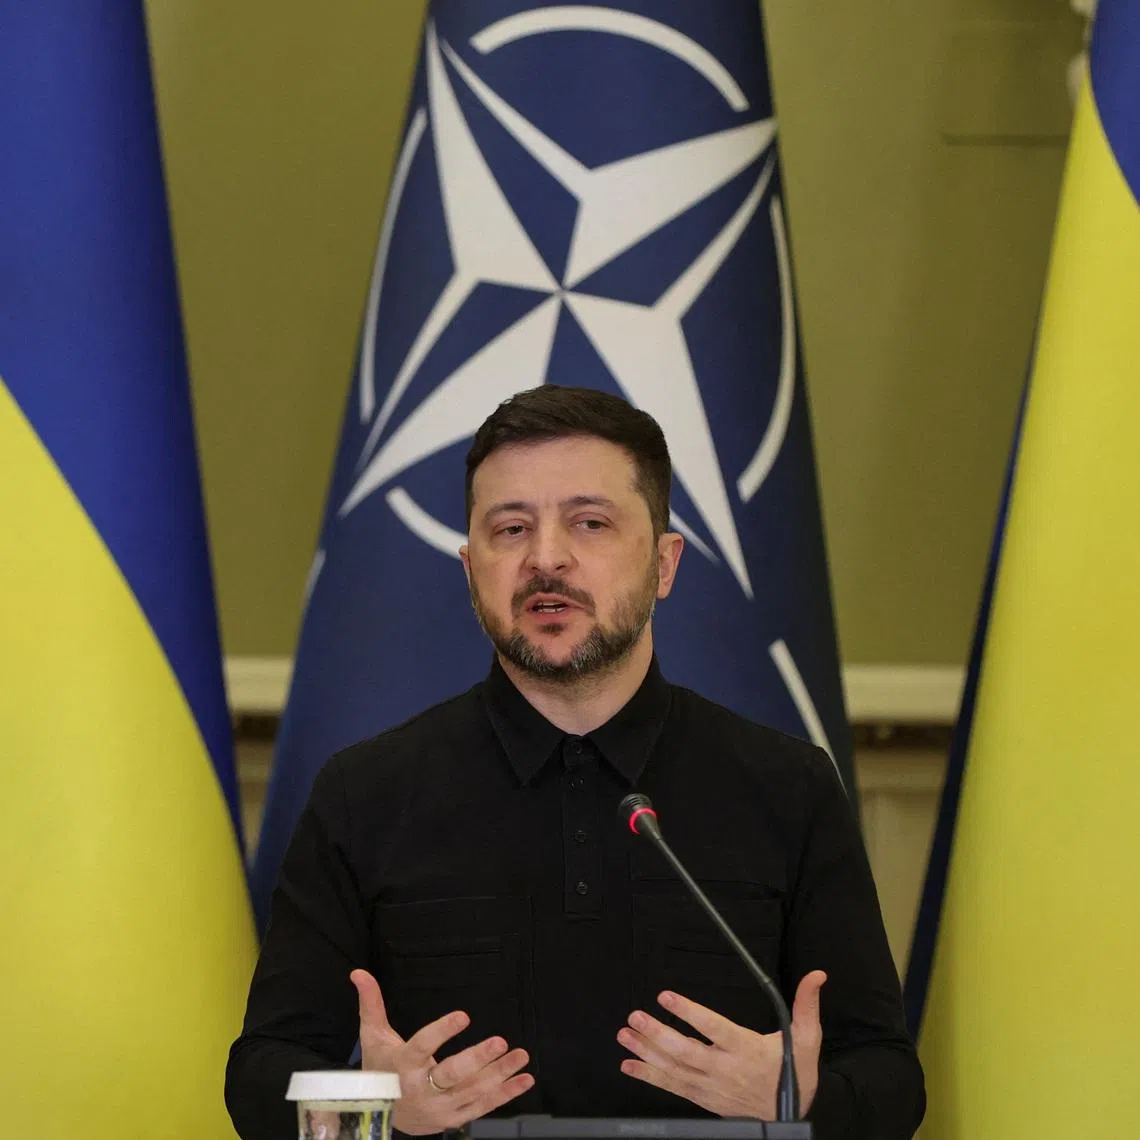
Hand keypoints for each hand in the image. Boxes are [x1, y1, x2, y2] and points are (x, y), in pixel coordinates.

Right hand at [350, 969, 533, 1134]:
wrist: (381, 1116)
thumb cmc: (380, 1069)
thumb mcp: (373, 1037)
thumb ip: (371, 1004)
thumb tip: (359, 973)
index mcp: (403, 1066)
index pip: (422, 1046)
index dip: (442, 1031)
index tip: (463, 1015)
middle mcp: (422, 1089)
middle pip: (452, 1074)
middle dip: (477, 1059)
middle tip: (499, 1041)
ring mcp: (440, 1107)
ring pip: (472, 1091)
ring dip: (500, 1074)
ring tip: (520, 1055)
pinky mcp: (453, 1118)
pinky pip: (483, 1106)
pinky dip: (506, 1094)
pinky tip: (524, 1078)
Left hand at [617, 971, 826, 1118]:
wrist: (790, 1118)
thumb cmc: (795, 1074)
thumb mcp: (807, 1039)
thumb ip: (806, 1005)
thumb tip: (816, 976)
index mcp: (747, 1050)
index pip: (714, 1029)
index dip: (690, 1013)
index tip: (666, 997)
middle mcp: (725, 1069)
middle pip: (687, 1052)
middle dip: (658, 1034)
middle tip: (635, 1016)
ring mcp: (712, 1087)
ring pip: (675, 1070)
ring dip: (647, 1052)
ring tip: (625, 1034)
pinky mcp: (703, 1099)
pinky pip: (673, 1088)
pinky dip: (649, 1077)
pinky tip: (629, 1065)